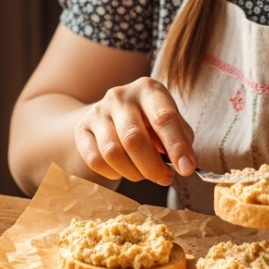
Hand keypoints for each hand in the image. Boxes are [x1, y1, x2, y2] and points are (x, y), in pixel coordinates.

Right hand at [74, 77, 196, 185]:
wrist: (112, 113)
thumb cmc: (150, 120)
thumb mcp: (170, 120)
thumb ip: (180, 138)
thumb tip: (184, 163)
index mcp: (148, 89)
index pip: (164, 118)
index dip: (177, 146)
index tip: (186, 169)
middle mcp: (120, 96)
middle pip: (134, 139)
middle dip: (152, 166)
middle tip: (164, 178)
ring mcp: (98, 111)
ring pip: (113, 153)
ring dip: (133, 172)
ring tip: (143, 172)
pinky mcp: (82, 128)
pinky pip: (96, 161)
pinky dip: (113, 172)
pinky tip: (123, 169)